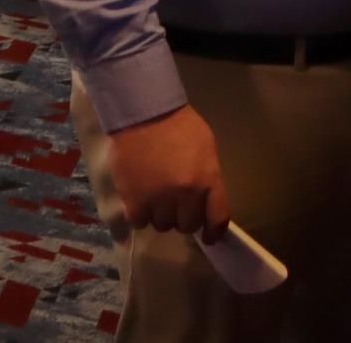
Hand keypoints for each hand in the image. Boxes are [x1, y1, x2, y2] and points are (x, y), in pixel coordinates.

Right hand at [108, 104, 229, 240]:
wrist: (144, 115)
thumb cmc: (180, 126)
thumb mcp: (206, 149)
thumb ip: (208, 177)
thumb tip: (206, 200)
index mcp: (208, 180)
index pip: (217, 219)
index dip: (214, 232)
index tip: (208, 236)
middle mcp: (185, 195)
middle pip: (187, 225)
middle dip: (184, 217)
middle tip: (177, 203)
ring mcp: (158, 200)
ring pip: (163, 225)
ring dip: (161, 215)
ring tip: (157, 196)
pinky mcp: (133, 201)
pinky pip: (140, 222)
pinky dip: (141, 214)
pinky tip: (141, 198)